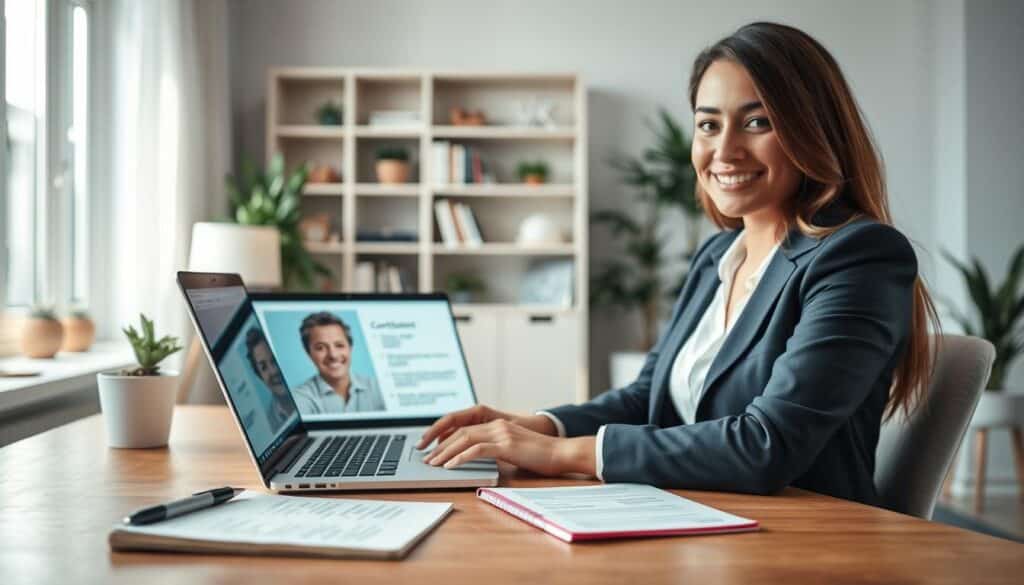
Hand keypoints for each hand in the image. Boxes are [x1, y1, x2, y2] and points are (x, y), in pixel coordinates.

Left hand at [423, 418, 595, 476]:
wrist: (562, 453)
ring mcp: (502, 433)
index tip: (432, 449)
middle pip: (460, 432)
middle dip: (440, 445)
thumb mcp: (514, 451)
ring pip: (465, 439)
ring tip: (433, 463)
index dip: (446, 437)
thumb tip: (478, 462)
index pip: (464, 428)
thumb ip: (497, 451)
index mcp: (498, 424)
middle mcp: (497, 425)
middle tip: (426, 459)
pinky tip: (451, 466)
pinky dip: (461, 457)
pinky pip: (477, 449)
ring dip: (445, 452)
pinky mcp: (506, 445)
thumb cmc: (541, 456)